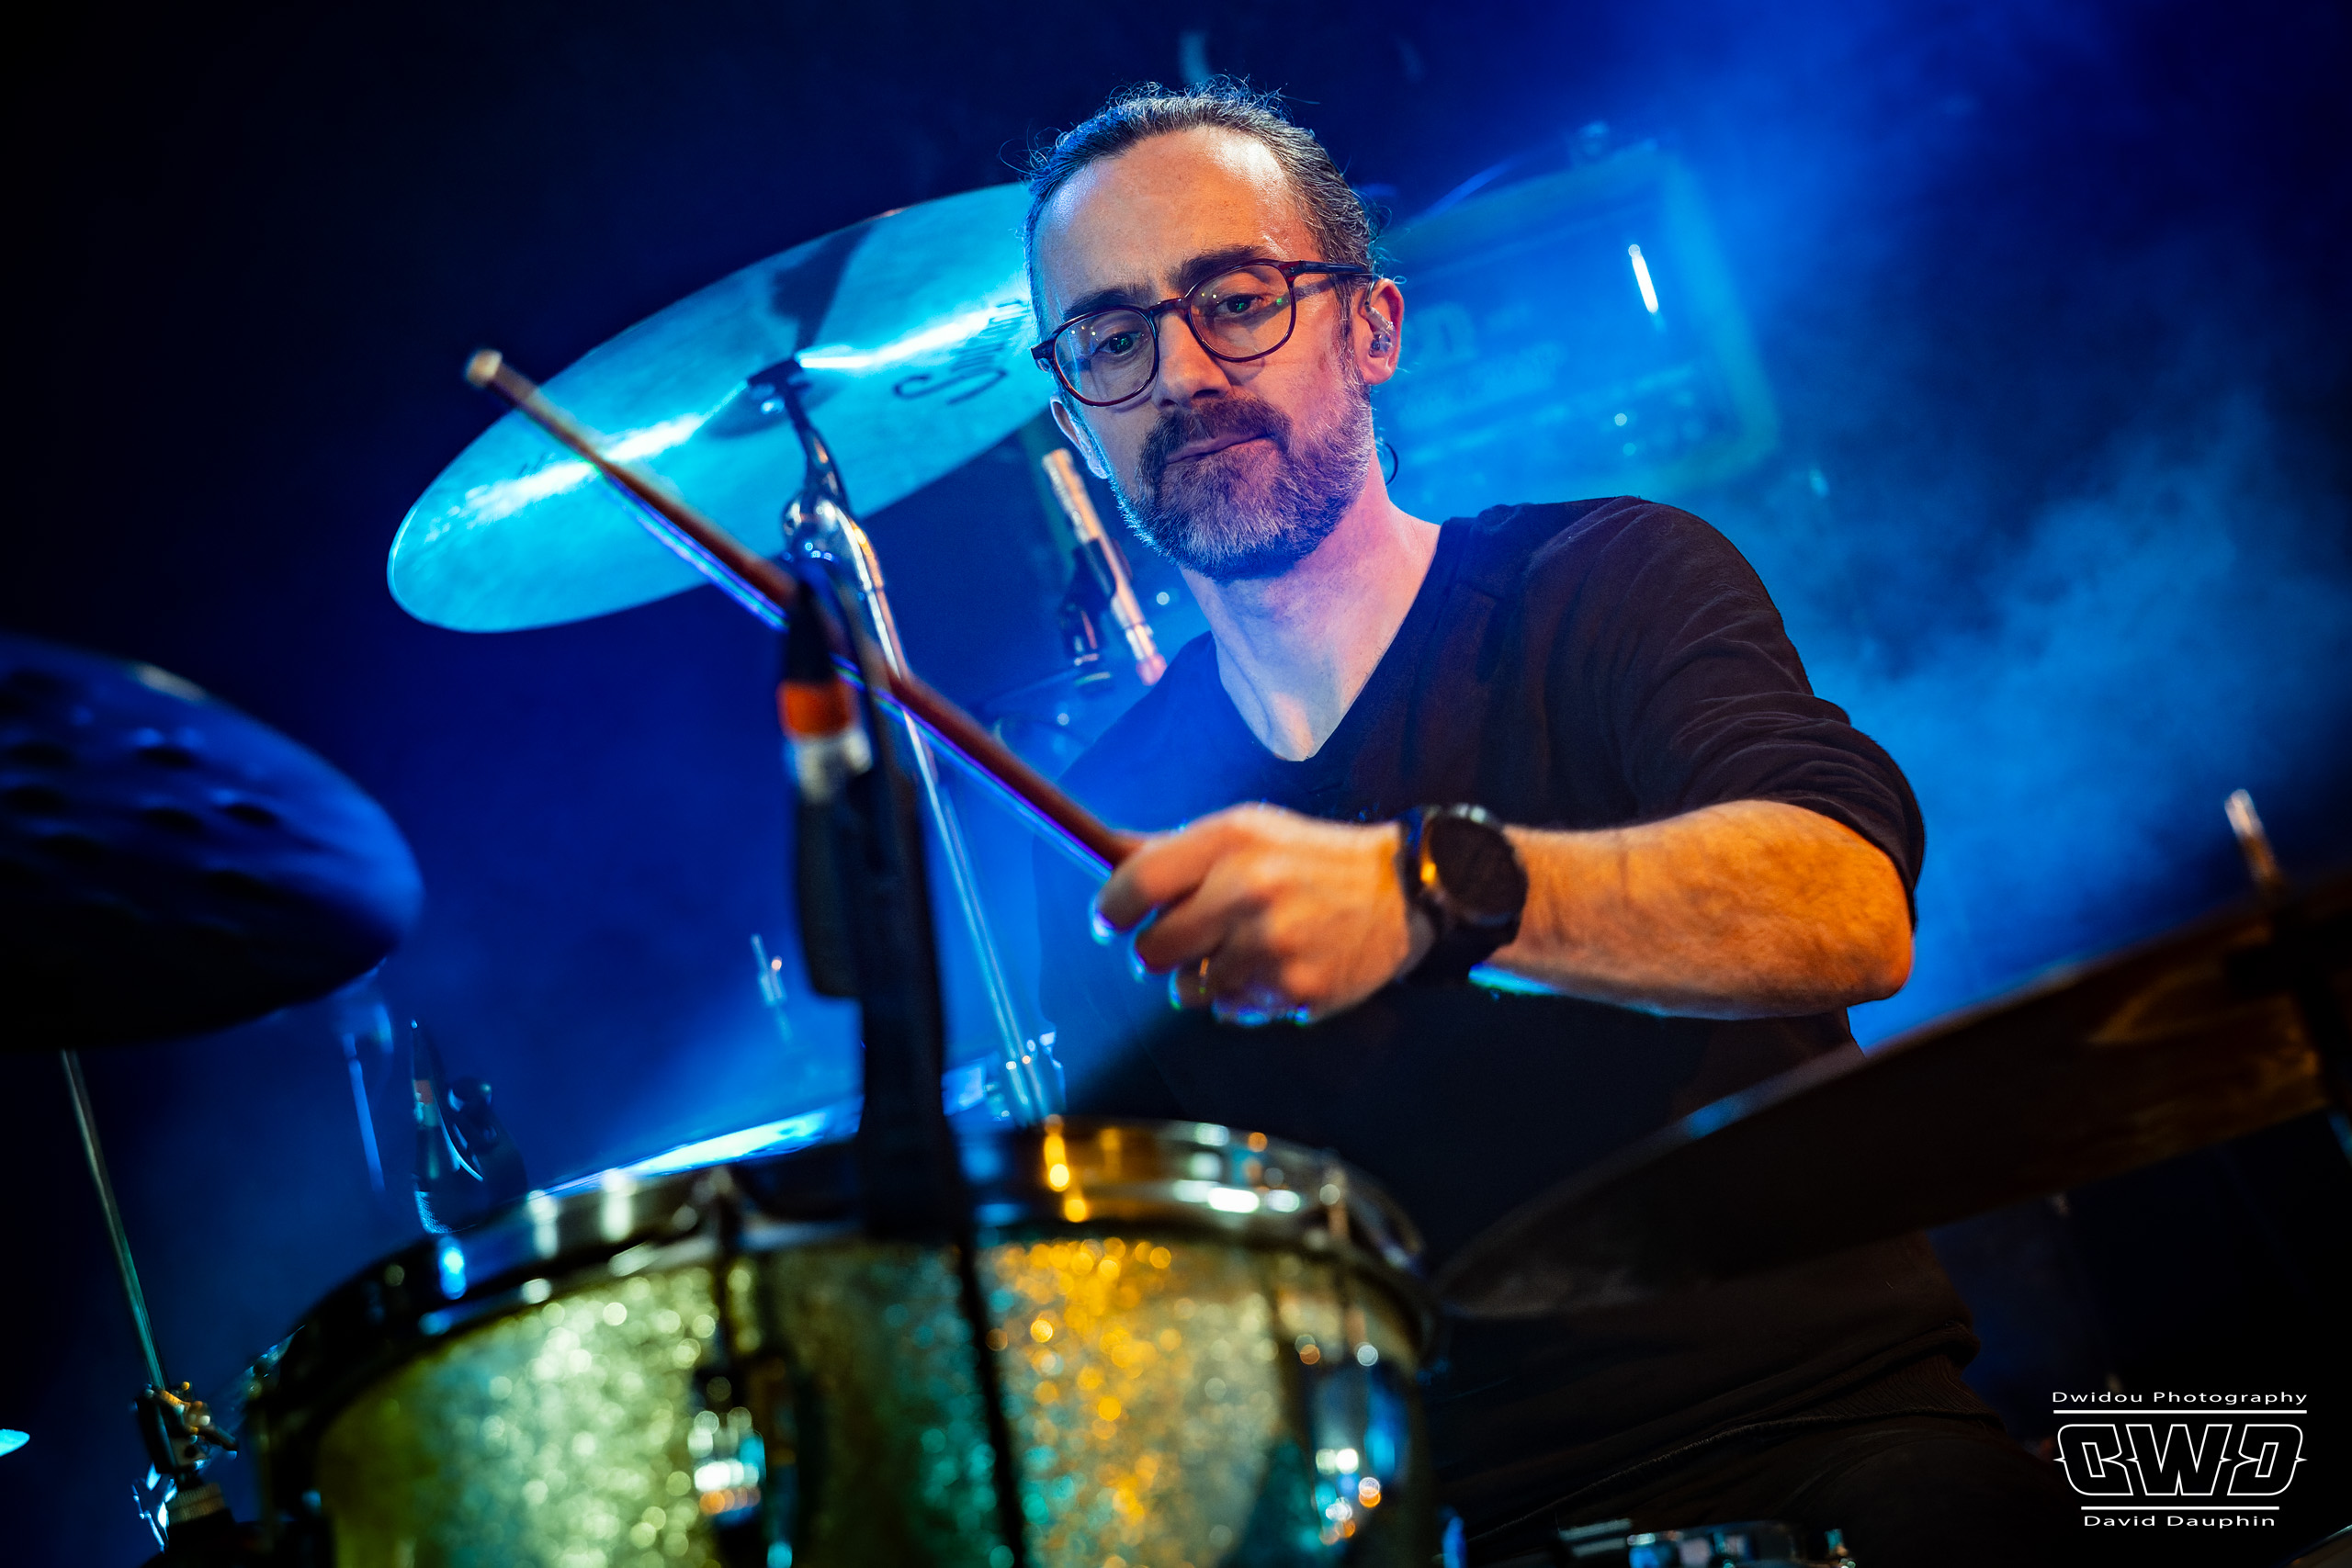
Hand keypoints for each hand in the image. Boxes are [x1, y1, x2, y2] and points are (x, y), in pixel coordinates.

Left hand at [1092, 803, 1432, 1025]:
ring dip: (1204, 977)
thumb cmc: (1312, 860)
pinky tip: (1274, 968)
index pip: (1137, 883)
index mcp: (1231, 841)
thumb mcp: (1250, 830)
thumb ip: (1179, 848)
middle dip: (1159, 951)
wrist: (1401, 893)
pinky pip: (1229, 1010)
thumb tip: (1107, 852)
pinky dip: (1242, 997)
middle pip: (1152, 949)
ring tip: (1244, 951)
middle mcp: (1248, 890)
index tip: (1112, 920)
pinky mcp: (1293, 989)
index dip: (1112, 909)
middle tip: (1186, 941)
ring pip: (1189, 989)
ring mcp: (1271, 945)